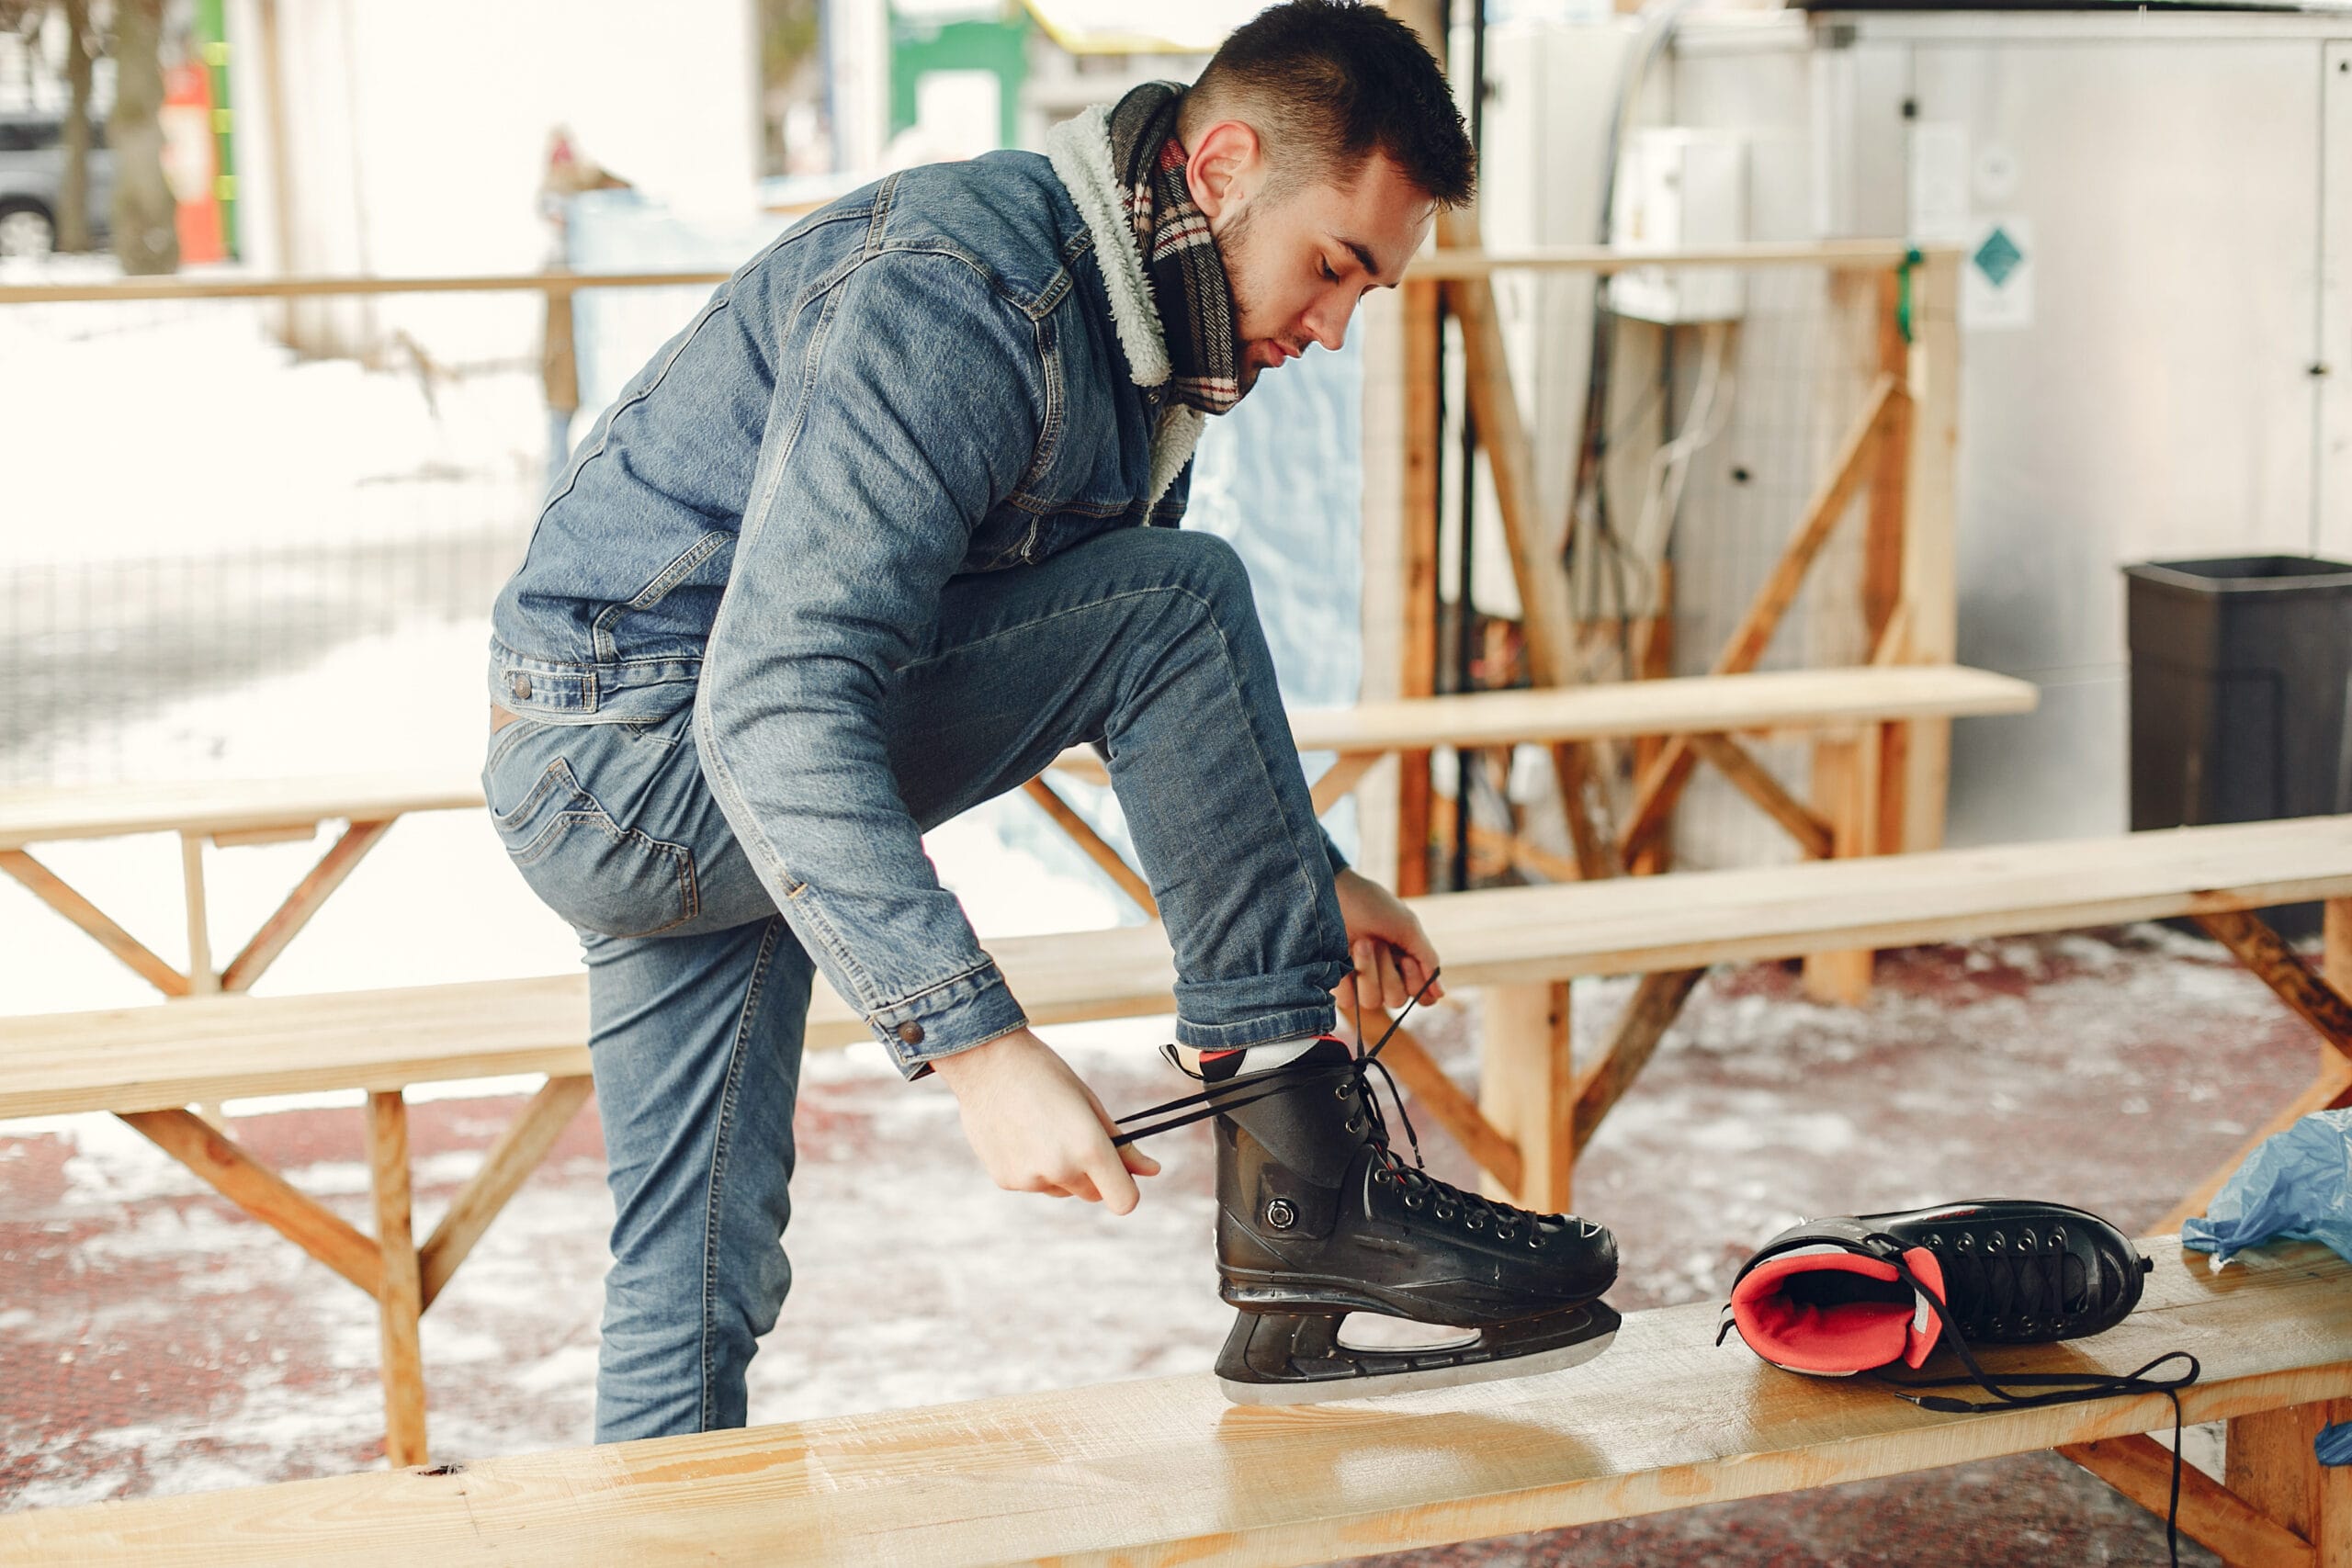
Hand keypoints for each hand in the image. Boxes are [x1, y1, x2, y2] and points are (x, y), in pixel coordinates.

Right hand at [929, 1028, 1160, 1213]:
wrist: (987, 1062)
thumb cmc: (1045, 1075)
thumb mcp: (1090, 1104)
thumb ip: (1122, 1145)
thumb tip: (1153, 1170)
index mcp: (1089, 1148)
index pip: (1124, 1201)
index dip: (1126, 1189)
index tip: (1120, 1173)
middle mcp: (1060, 1170)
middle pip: (1092, 1194)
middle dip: (1093, 1175)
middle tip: (1076, 1136)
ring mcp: (1030, 1179)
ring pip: (1061, 1189)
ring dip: (1061, 1171)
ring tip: (1042, 1129)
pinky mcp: (1005, 1180)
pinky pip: (1033, 1184)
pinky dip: (1032, 1167)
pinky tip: (1020, 1134)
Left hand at [1331, 866, 1445, 1016]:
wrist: (1336, 894)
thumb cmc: (1373, 905)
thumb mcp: (1407, 927)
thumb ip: (1427, 959)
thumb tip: (1441, 994)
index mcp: (1406, 964)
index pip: (1421, 996)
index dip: (1416, 984)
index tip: (1407, 960)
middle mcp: (1385, 976)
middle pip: (1397, 1001)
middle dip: (1389, 972)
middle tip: (1380, 943)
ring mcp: (1360, 981)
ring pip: (1373, 1002)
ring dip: (1368, 970)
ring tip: (1361, 943)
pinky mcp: (1338, 982)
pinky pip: (1348, 1001)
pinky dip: (1347, 979)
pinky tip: (1343, 955)